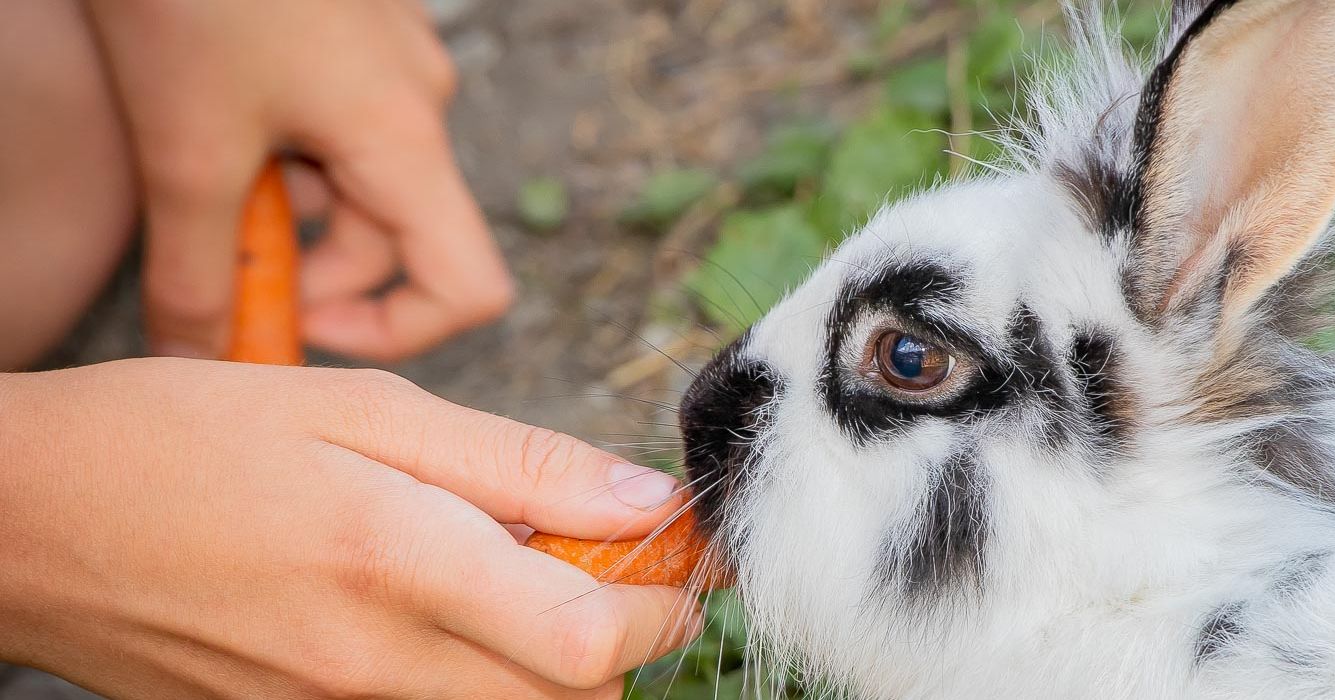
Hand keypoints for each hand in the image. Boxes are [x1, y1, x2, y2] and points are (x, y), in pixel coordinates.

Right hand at [0, 359, 698, 697]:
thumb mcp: (361, 407)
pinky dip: (473, 675)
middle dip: (622, 637)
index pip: (593, 642)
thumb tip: (641, 499)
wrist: (27, 520)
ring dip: (548, 659)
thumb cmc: (182, 437)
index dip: (665, 607)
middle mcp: (370, 665)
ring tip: (512, 573)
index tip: (679, 556)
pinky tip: (440, 606)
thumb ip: (514, 463)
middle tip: (605, 557)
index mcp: (397, 563)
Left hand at [84, 0, 512, 362]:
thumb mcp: (182, 149)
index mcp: (404, 137)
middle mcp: (420, 100)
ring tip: (196, 154)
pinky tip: (212, 101)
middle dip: (307, 264)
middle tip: (209, 259)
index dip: (395, 332)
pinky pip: (340, 118)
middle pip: (396, 235)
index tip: (302, 324)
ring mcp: (392, 61)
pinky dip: (282, 142)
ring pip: (357, 175)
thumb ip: (197, 273)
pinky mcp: (355, 31)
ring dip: (284, 198)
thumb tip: (200, 362)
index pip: (468, 287)